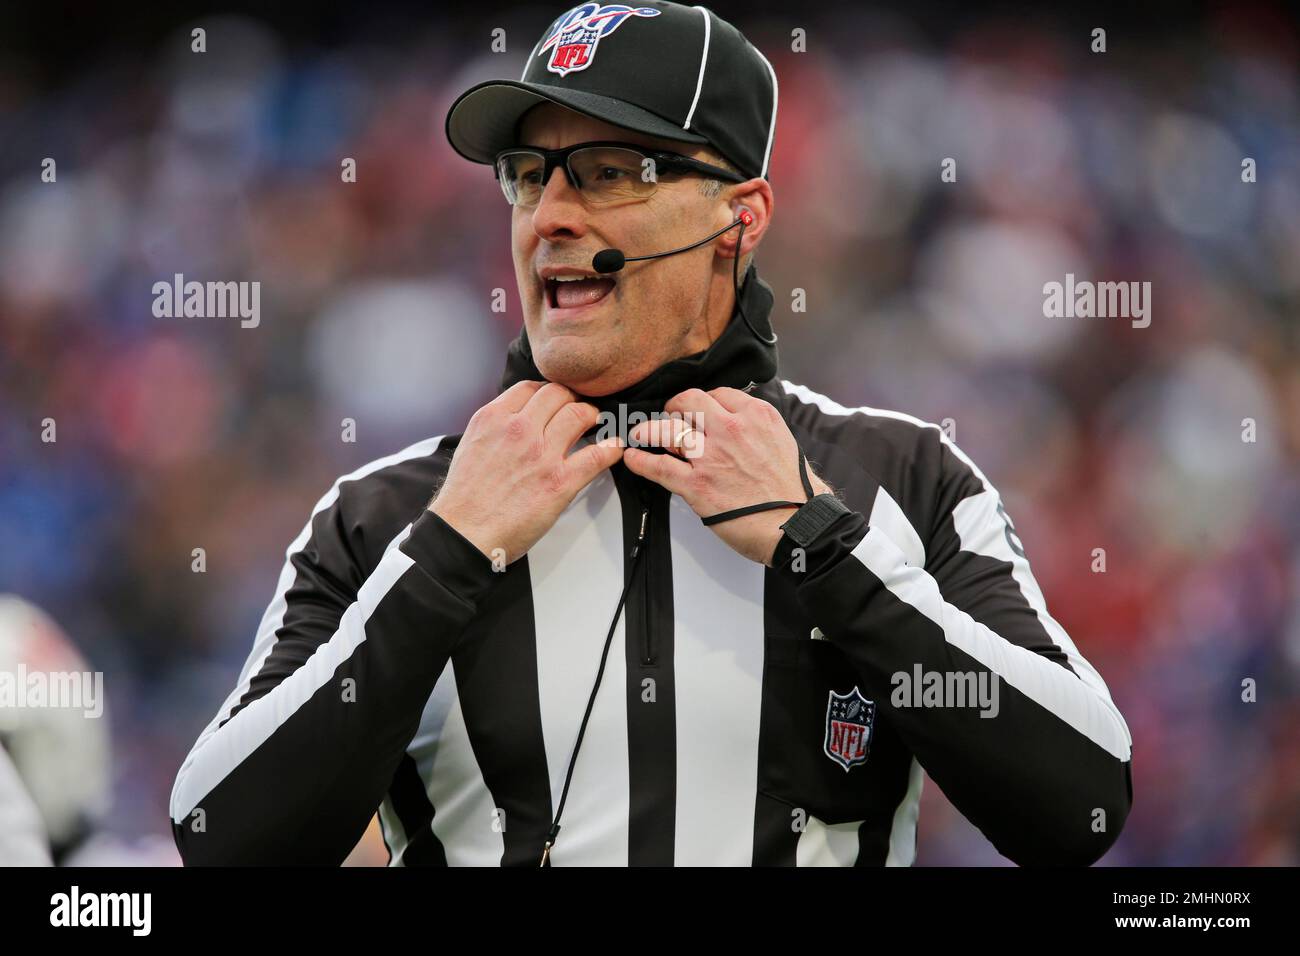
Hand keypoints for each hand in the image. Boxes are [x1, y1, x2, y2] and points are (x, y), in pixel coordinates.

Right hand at [430, 381, 623, 564]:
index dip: (548, 391)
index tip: (555, 399)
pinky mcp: (559, 481)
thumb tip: (514, 422)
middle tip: (577, 409)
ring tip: (596, 423)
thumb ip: (495, 429)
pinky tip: (613, 450)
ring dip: (592, 416)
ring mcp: (541, 454)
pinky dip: (610, 450)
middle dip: (571, 398)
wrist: (463, 533)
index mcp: (493, 419)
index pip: (530, 387)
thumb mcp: (470, 446)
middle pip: (558, 393)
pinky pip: (597, 455)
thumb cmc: (464, 499)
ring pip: (579, 414)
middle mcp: (518, 429)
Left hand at [622, 387, 833, 565]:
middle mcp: (731, 429)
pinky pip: (658, 466)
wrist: (797, 525)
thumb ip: (757, 429)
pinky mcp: (696, 484)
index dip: (704, 402)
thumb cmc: (795, 492)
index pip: (719, 394)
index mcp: (756, 416)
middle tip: (670, 417)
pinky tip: (632, 458)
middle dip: (675, 407)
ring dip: (649, 430)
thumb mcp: (783, 442)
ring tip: (641, 434)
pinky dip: (640, 461)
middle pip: (688, 401)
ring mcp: (711, 455)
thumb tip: (741, 428)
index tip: (697, 411)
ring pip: (667, 429)